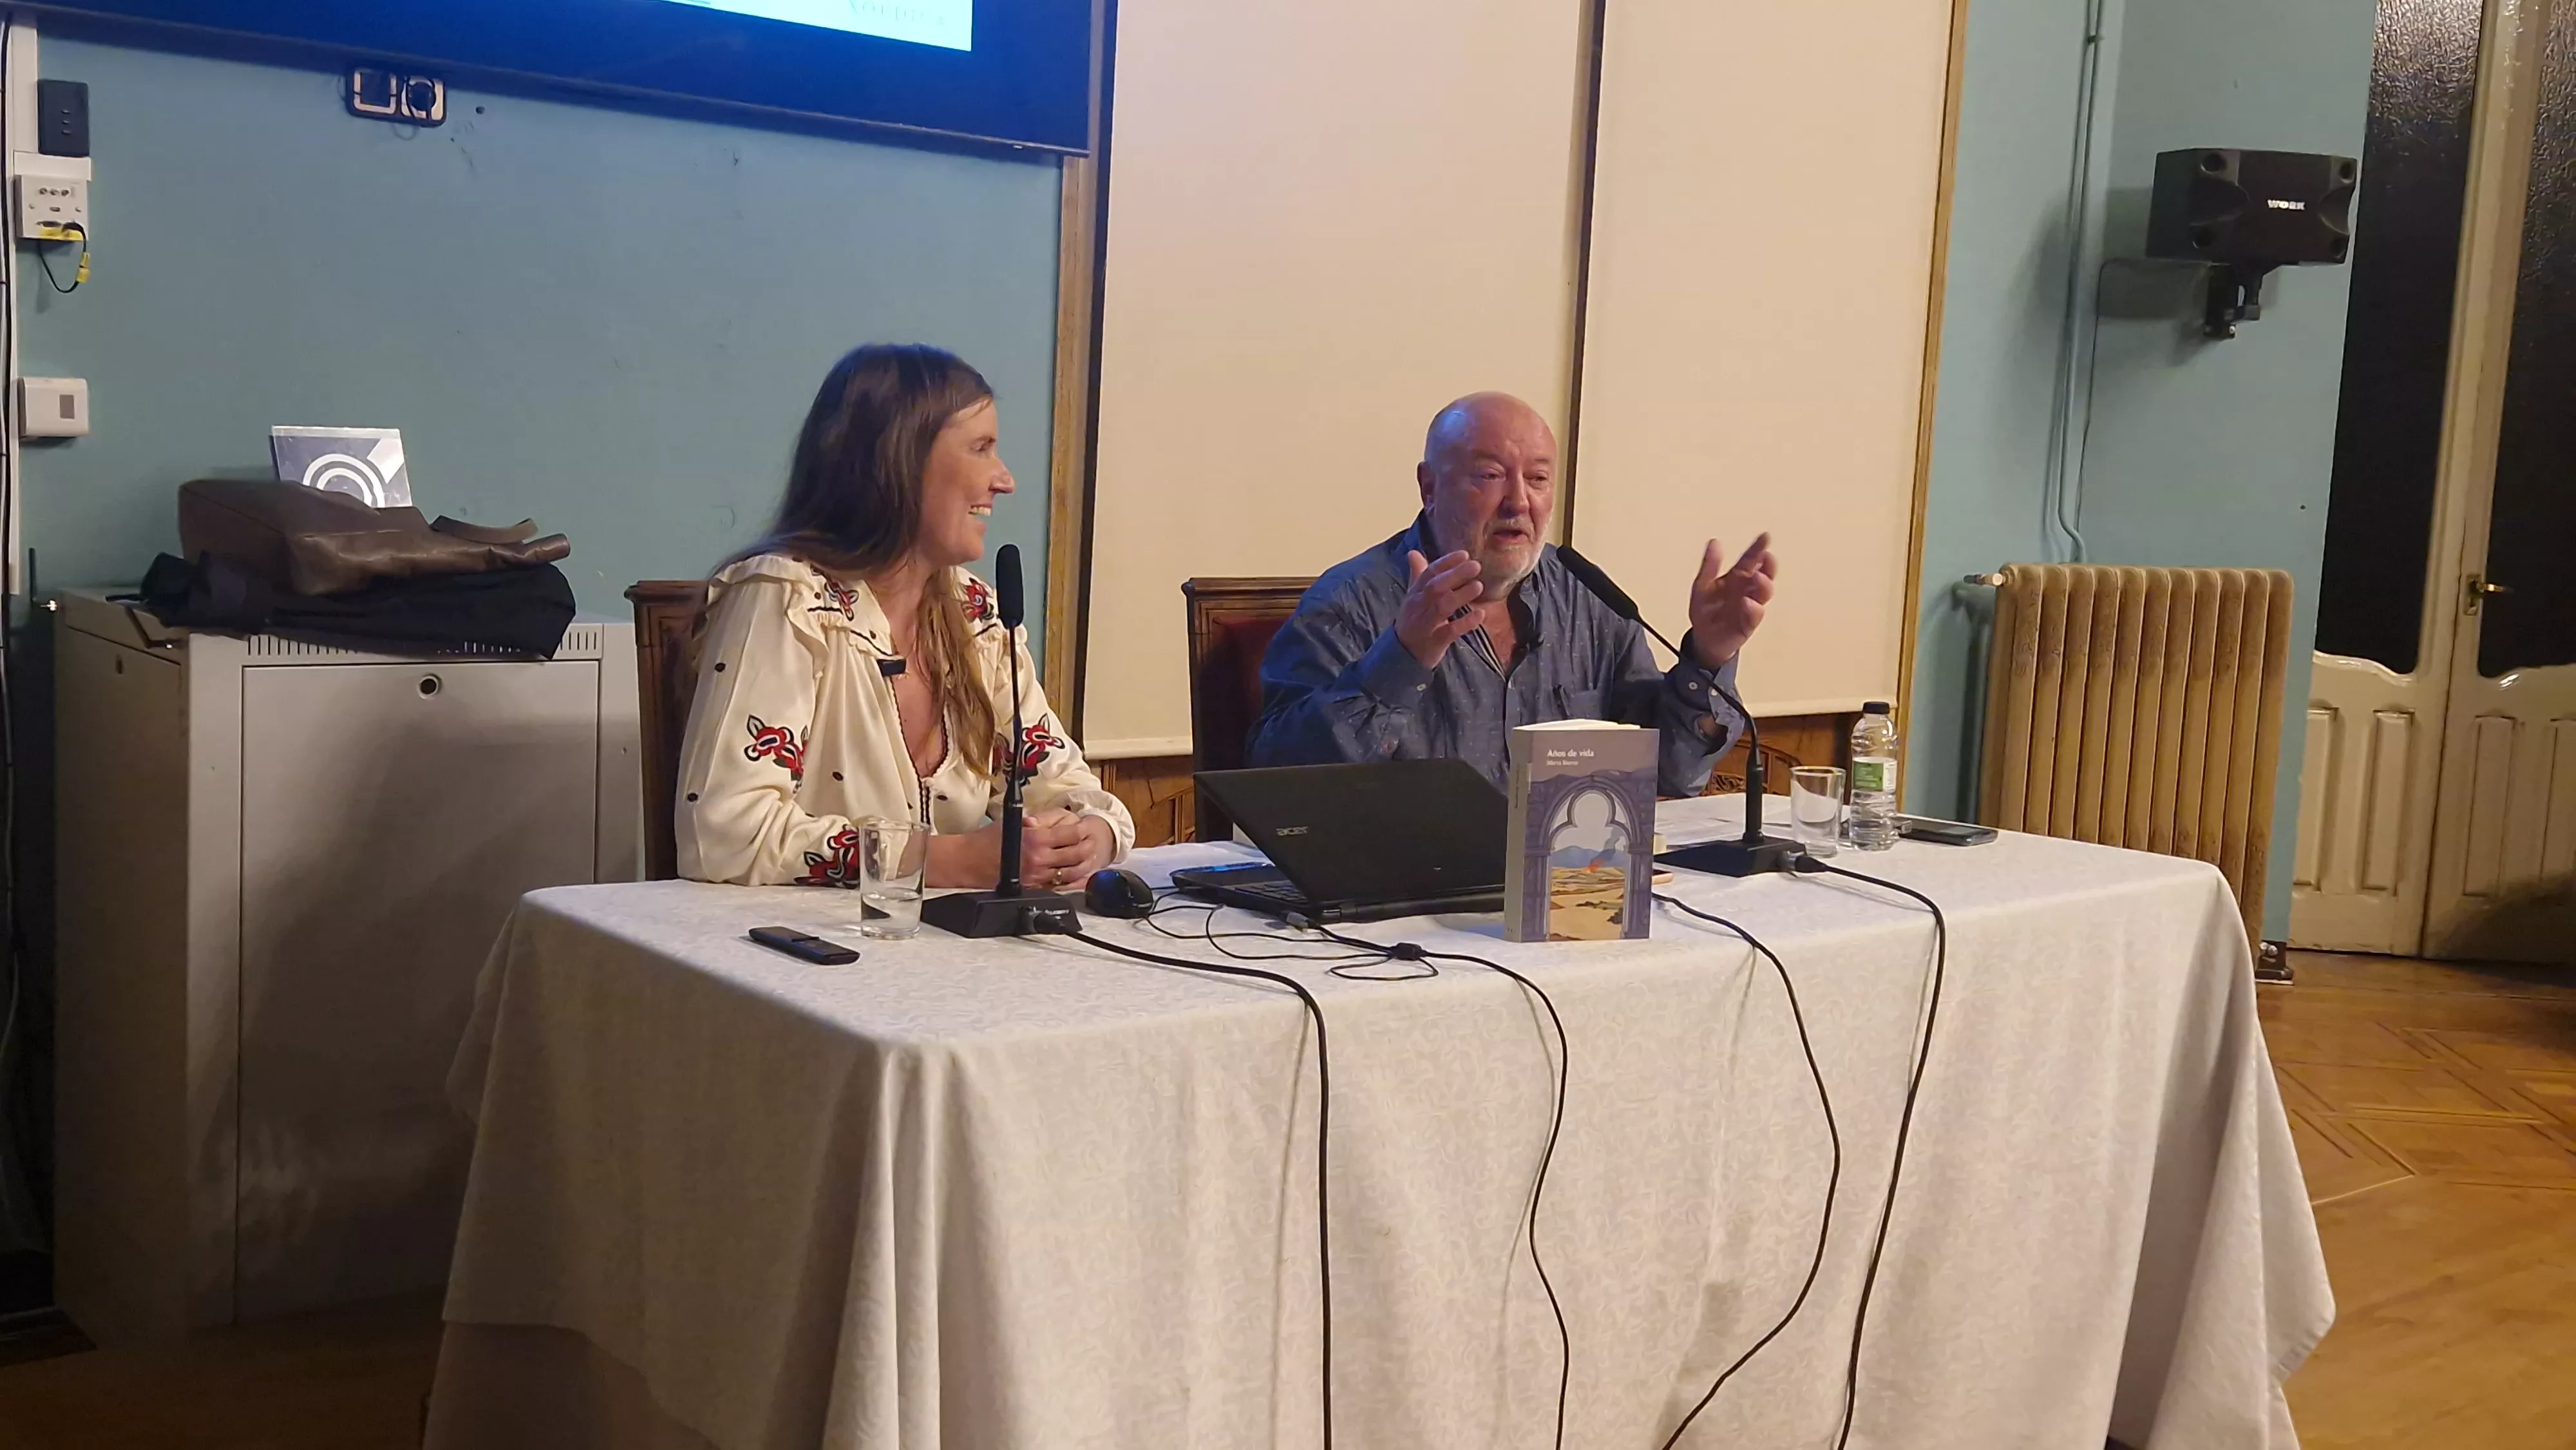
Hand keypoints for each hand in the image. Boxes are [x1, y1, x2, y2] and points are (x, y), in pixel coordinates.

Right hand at [924, 813, 1113, 889]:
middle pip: (1076, 854)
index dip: (1082, 829)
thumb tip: (1055, 819)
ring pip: (1070, 872)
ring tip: (1087, 858)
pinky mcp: (1031, 888)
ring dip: (1083, 865)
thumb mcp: (1013, 822)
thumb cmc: (986, 840)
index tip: (1084, 826)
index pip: (1070, 834)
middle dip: (1087, 847)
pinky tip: (1076, 877)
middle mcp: (1038, 858)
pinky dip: (1070, 881)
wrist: (967, 862)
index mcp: (1035, 838)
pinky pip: (1057, 886)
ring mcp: (1036, 876)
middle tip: (1091, 841)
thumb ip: (1037, 821)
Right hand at [1394, 549, 1484, 668]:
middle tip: (1476, 565)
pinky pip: (1450, 631)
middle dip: (1455, 575)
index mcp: (1415, 593)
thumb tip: (1413, 552)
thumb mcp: (1412, 597)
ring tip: (1479, 586)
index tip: (1464, 554)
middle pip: (1435, 587)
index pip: (1429, 573)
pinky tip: (1480, 615)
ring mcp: (1426, 624)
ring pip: (1442, 607)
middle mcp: (1419, 606)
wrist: (1401, 654)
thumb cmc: (1412, 621)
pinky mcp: (1435, 641)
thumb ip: (1417, 575)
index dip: (1446, 562)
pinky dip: (1465, 623)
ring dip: (1461, 595)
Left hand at [1686, 533, 1776, 670]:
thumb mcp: (1703, 584)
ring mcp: (1750, 606)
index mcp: (1737, 577)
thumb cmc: (1706, 610)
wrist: (1703, 638)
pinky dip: (1753, 609)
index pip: (1750, 560)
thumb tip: (1715, 541)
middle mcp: (1747, 590)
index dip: (1758, 548)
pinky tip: (1747, 602)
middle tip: (1767, 557)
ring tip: (1758, 577)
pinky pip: (1754, 615)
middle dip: (1768, 566)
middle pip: (1764, 574)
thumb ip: (1710, 565)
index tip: (1765, 537)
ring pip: (1764, 593)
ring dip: (1764, 585)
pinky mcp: (1748, 623)